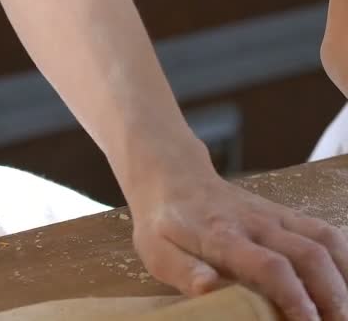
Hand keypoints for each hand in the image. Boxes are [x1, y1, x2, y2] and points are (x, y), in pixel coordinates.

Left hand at [128, 173, 347, 320]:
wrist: (173, 179)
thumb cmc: (163, 223)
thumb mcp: (157, 251)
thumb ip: (183, 270)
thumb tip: (209, 289)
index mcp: (222, 236)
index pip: (270, 266)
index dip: (295, 298)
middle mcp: (256, 223)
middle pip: (310, 255)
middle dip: (332, 296)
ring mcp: (273, 216)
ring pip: (325, 241)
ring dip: (344, 278)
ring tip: (344, 311)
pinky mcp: (283, 214)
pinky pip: (325, 232)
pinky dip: (344, 258)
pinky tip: (343, 284)